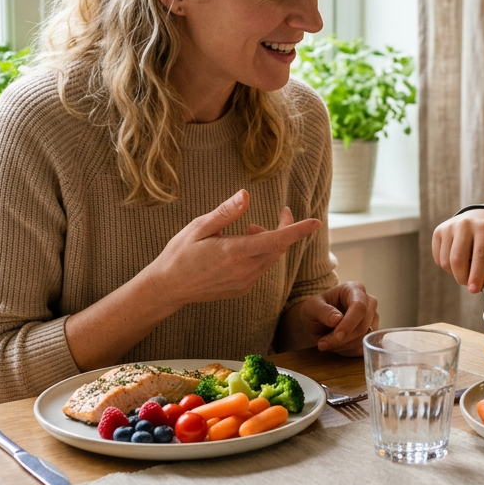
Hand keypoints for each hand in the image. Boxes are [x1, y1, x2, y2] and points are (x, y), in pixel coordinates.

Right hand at [148, 190, 319, 307]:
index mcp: (234, 252)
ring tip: (246, 231)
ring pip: (270, 259)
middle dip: (281, 230)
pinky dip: (259, 255)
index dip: (297, 230)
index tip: (315, 222)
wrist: (168, 288)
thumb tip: (246, 195)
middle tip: (275, 214)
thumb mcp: (199, 227)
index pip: (276, 240)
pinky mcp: (241, 289)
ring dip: (268, 242)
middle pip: (278, 248)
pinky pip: (260, 269)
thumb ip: (226, 212)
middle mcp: (244, 270)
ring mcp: (244, 282)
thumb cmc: (180, 253)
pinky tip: (240, 249)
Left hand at [294, 281, 379, 354]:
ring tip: (327, 342)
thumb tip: (337, 319)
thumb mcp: (312, 307)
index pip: (359, 307)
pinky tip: (337, 346)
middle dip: (343, 339)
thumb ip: (323, 311)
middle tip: (322, 344)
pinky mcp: (372, 334)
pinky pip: (364, 348)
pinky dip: (348, 351)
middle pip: (363, 325)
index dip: (349, 323)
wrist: (320, 318)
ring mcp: (373, 319)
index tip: (337, 336)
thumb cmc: (316, 308)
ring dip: (343, 346)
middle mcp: (369, 302)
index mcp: (355, 289)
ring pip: (364, 339)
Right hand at [431, 209, 483, 292]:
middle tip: (470, 284)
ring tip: (466, 268)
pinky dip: (448, 267)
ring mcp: (449, 227)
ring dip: (455, 273)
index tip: (474, 290)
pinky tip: (457, 260)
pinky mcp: (438, 231)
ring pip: (446, 262)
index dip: (476, 275)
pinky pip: (438, 259)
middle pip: (458, 259)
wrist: (479, 217)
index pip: (480, 255)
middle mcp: (465, 224)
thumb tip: (478, 284)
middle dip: (463, 278)